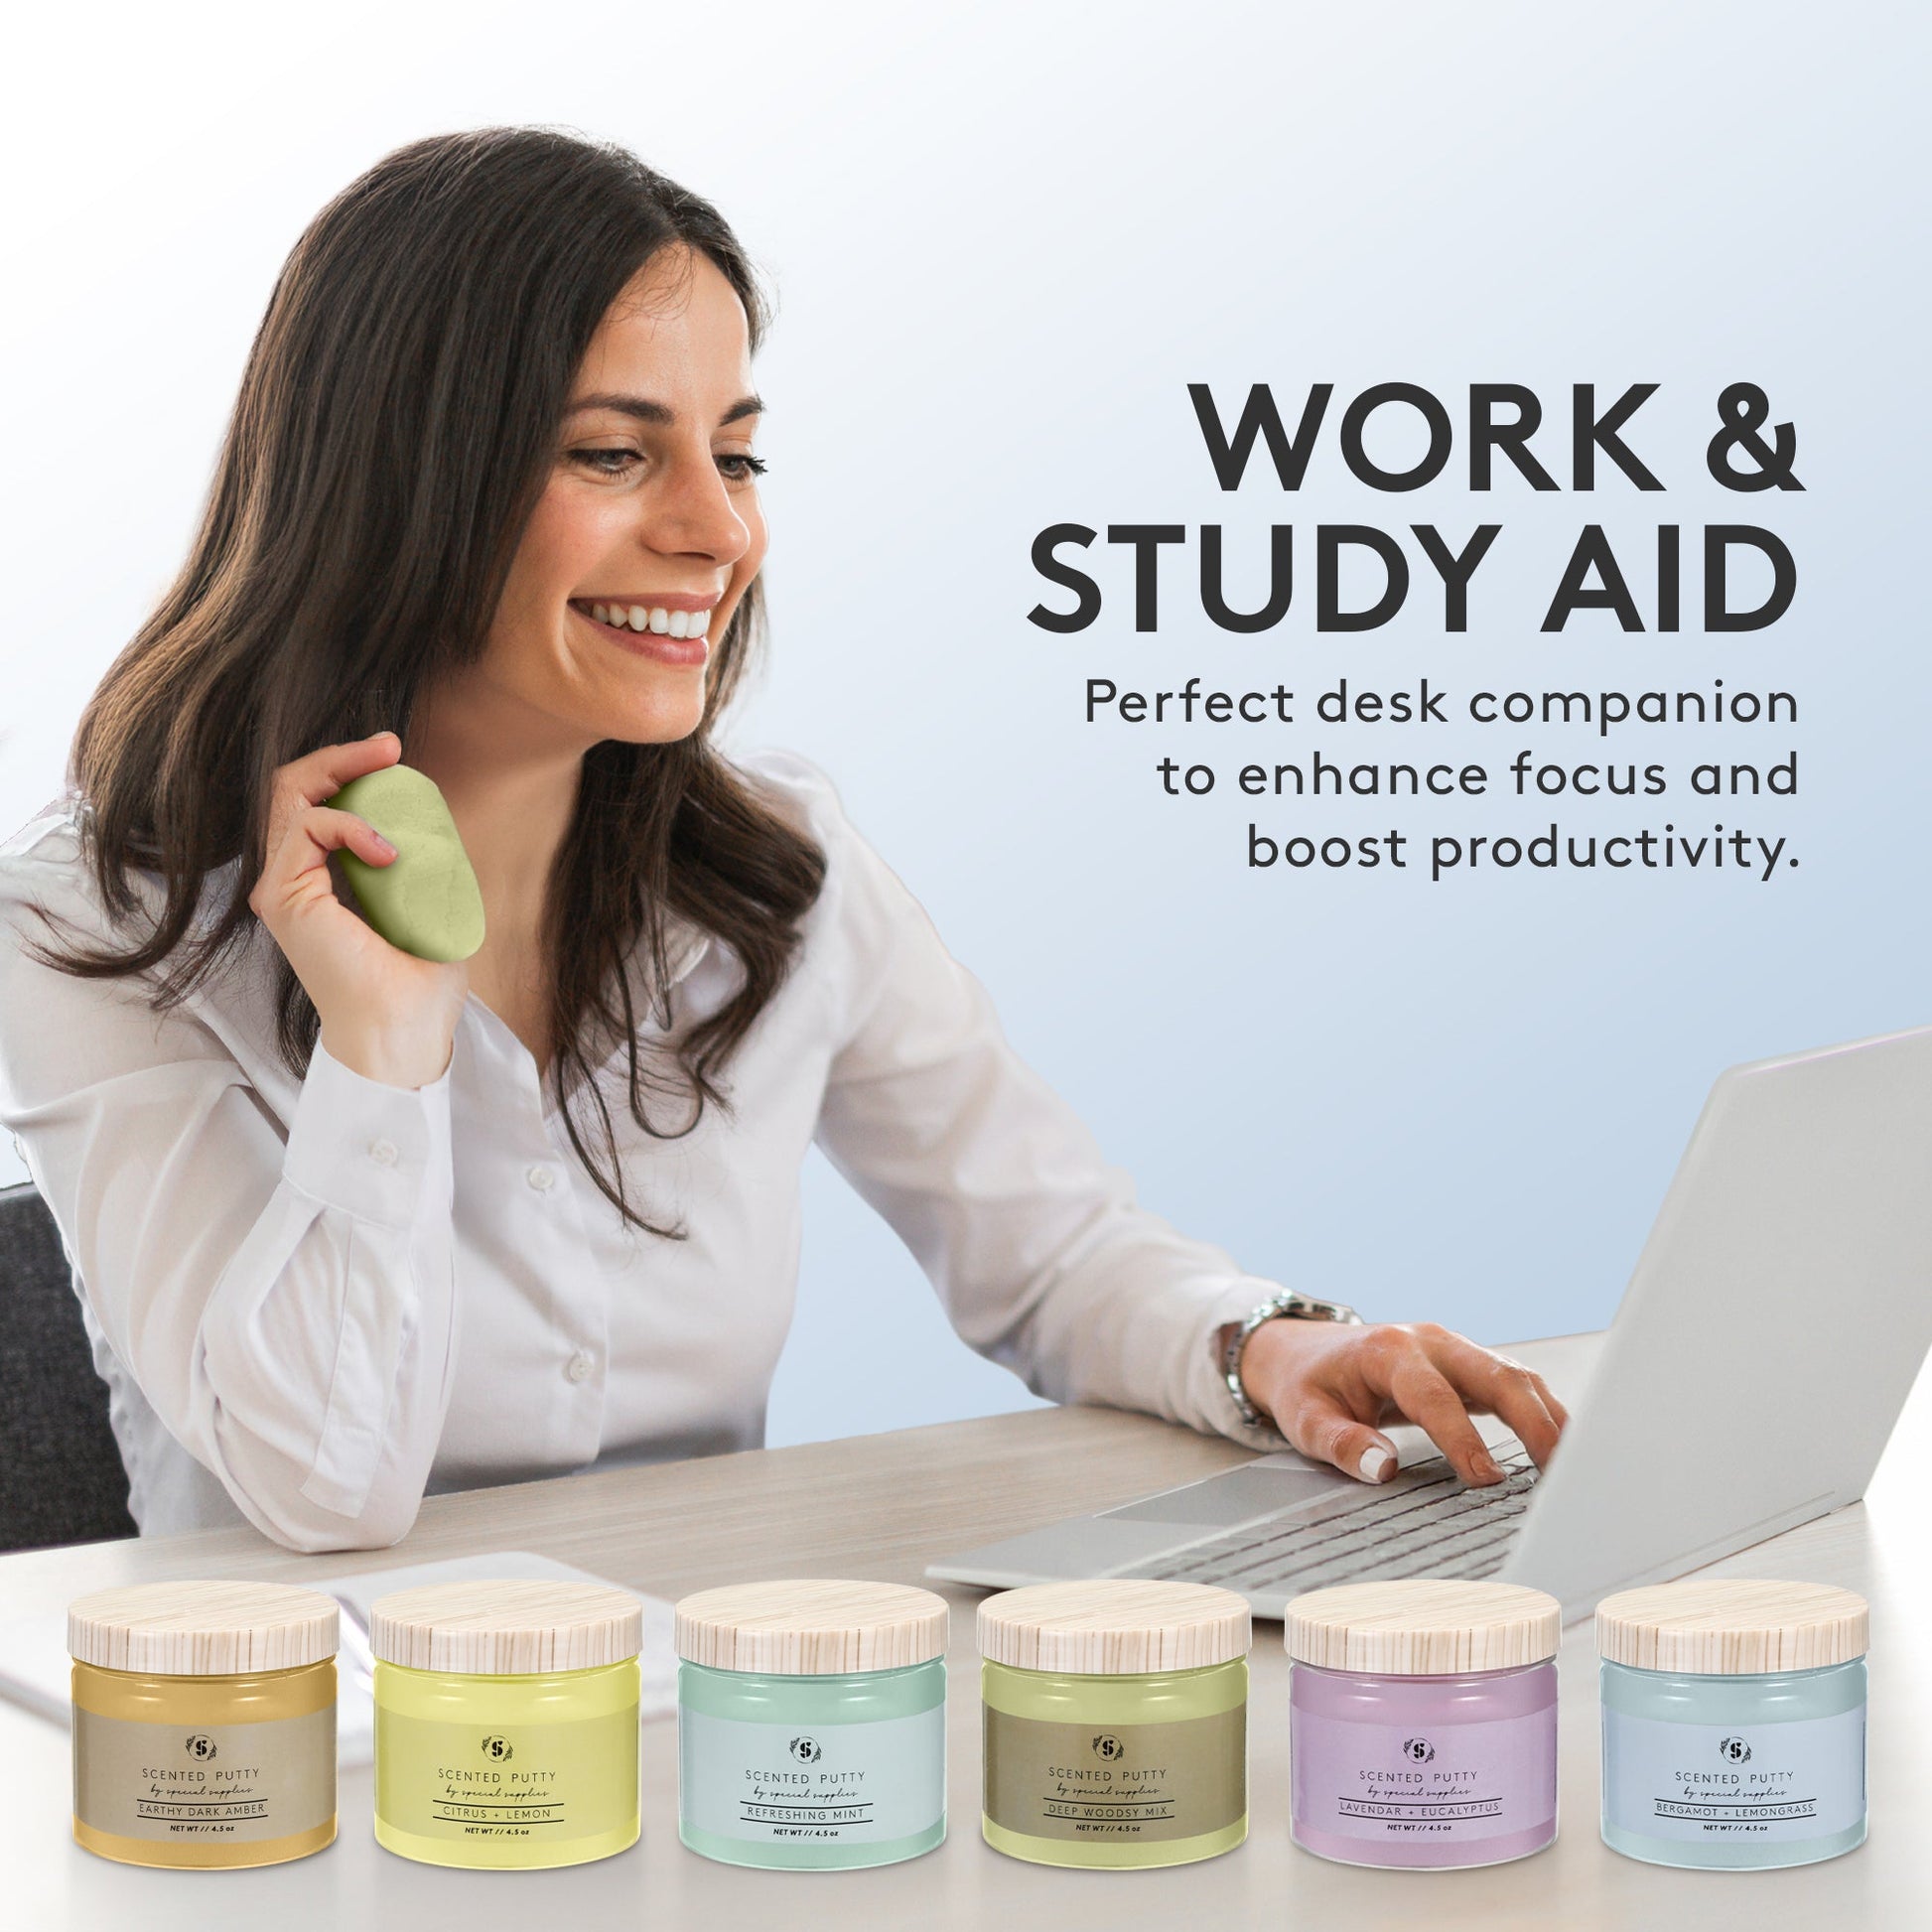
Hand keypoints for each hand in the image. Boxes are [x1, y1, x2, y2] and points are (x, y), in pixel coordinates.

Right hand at [247, 733, 468, 1089]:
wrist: (404, 1026)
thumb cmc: (419, 976)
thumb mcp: (430, 897)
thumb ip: (422, 856)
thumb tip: (434, 811)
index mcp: (321, 881)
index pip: (318, 803)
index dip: (348, 769)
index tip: (393, 754)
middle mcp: (294, 881)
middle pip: (295, 789)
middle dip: (340, 757)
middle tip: (388, 747)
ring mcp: (285, 887)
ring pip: (293, 796)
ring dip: (344, 775)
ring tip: (392, 779)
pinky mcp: (285, 896)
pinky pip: (309, 827)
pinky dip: (352, 823)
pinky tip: (389, 852)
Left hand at [1227, 1318, 1567, 1486]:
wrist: (1305, 1352)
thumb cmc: (1309, 1387)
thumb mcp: (1306, 1420)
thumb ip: (1341, 1444)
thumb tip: (1385, 1468)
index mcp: (1388, 1351)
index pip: (1434, 1396)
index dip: (1462, 1437)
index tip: (1485, 1479)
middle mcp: (1429, 1342)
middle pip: (1496, 1374)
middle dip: (1533, 1423)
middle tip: (1560, 1474)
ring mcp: (1453, 1349)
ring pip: (1515, 1377)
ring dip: (1548, 1418)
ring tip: (1576, 1468)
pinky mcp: (1468, 1365)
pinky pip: (1514, 1384)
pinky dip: (1541, 1413)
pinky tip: (1561, 1448)